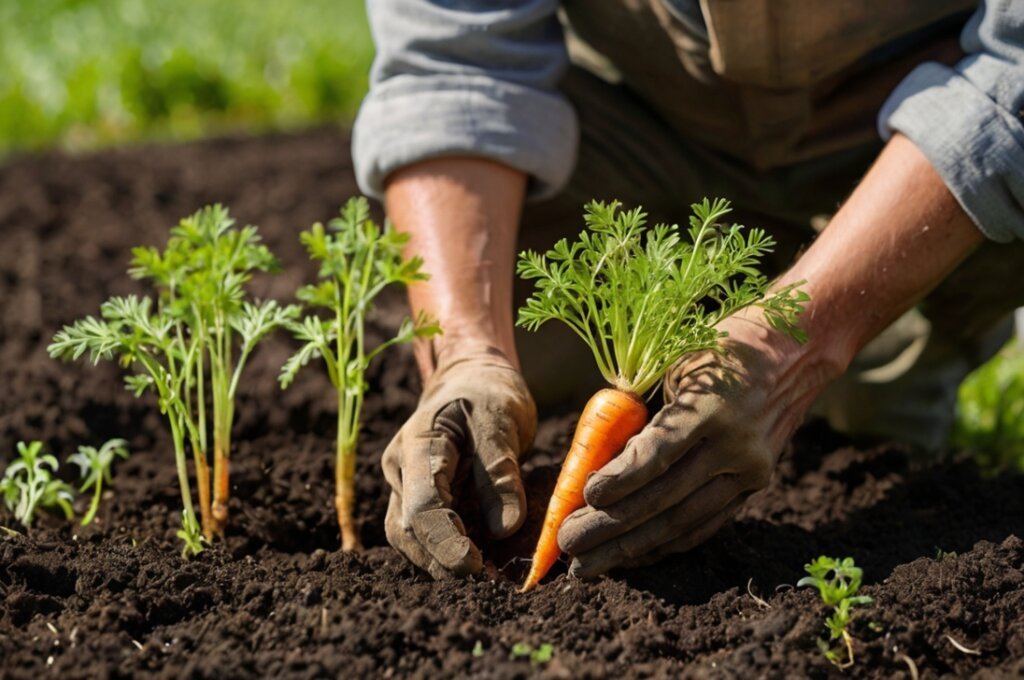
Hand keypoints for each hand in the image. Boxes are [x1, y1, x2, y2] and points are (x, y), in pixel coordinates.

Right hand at [382, 339, 536, 578]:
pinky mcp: (422, 500)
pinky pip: (428, 535)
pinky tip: (485, 565)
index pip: (421, 504)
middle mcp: (402, 471)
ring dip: (444, 564)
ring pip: (412, 539)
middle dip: (442, 561)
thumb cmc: (486, 393)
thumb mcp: (501, 419)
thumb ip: (501, 471)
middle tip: (488, 581)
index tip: (475, 566)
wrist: (470, 379)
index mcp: (416, 444)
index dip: (444, 541)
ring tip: (489, 578)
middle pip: (407, 530)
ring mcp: (406, 487)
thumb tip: (506, 527)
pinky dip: (452, 554)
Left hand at [558, 311, 827, 576]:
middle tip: (568, 544)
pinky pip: (705, 524)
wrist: (796, 349)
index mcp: (713, 407)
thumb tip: (597, 465)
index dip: (619, 480)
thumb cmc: (720, 347)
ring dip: (631, 547)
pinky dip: (666, 543)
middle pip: (665, 498)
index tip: (583, 497)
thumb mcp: (676, 366)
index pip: (658, 454)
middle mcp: (736, 445)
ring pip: (683, 521)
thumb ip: (642, 417)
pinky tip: (632, 556)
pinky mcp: (755, 485)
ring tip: (589, 564)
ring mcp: (750, 470)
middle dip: (611, 527)